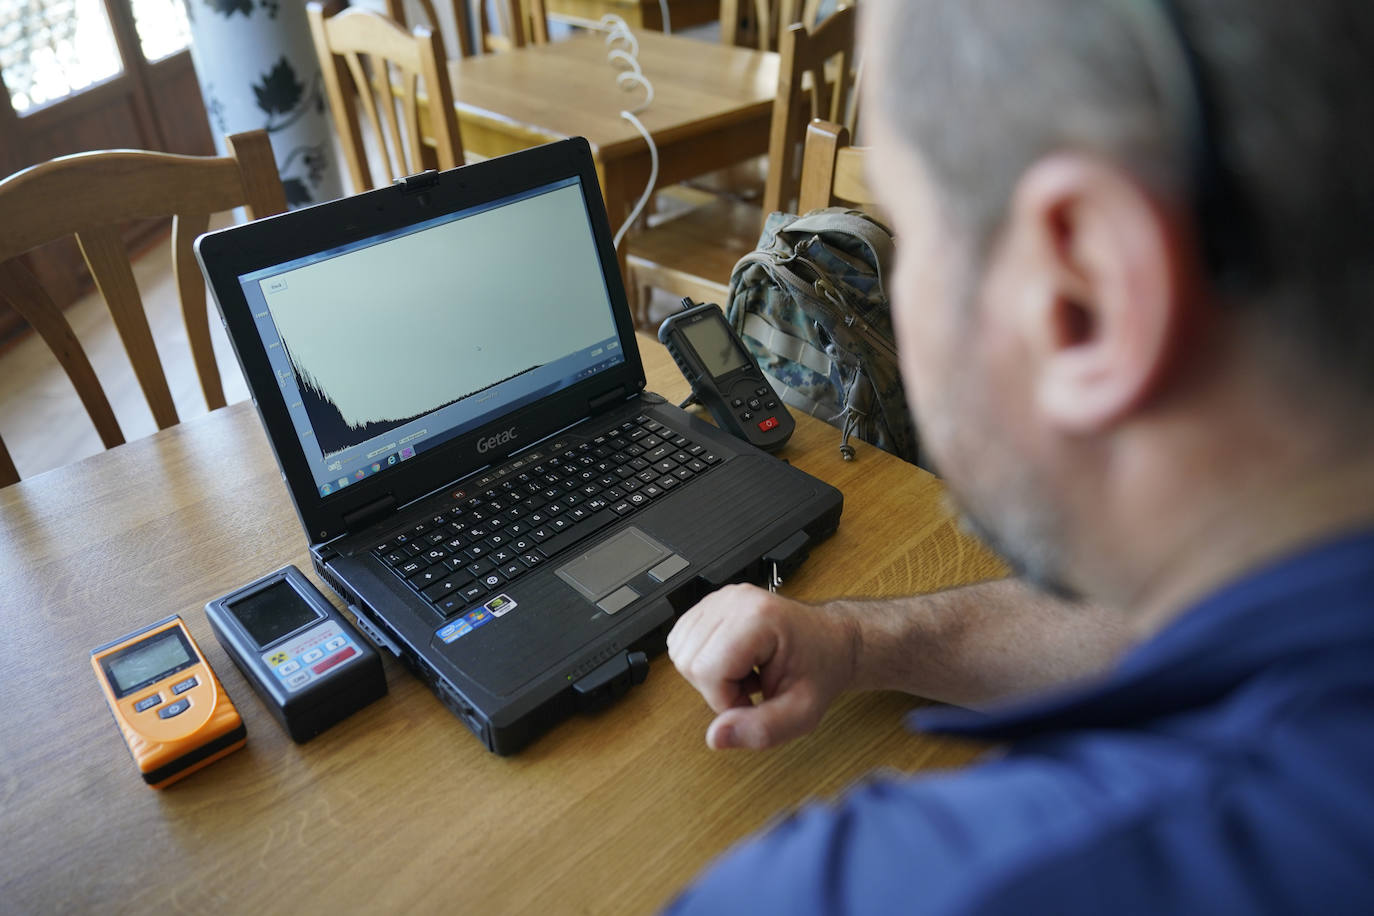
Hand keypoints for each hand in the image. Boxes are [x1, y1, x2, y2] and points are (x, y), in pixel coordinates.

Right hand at [666, 583, 857, 749]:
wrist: (830, 641)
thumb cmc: (820, 669)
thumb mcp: (801, 713)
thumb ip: (760, 730)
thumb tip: (716, 738)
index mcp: (759, 618)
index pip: (706, 669)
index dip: (725, 700)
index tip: (753, 700)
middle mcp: (735, 600)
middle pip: (688, 659)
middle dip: (715, 687)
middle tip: (750, 688)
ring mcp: (722, 597)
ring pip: (680, 649)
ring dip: (708, 673)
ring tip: (744, 673)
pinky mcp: (713, 602)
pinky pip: (683, 639)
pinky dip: (702, 659)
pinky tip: (732, 661)